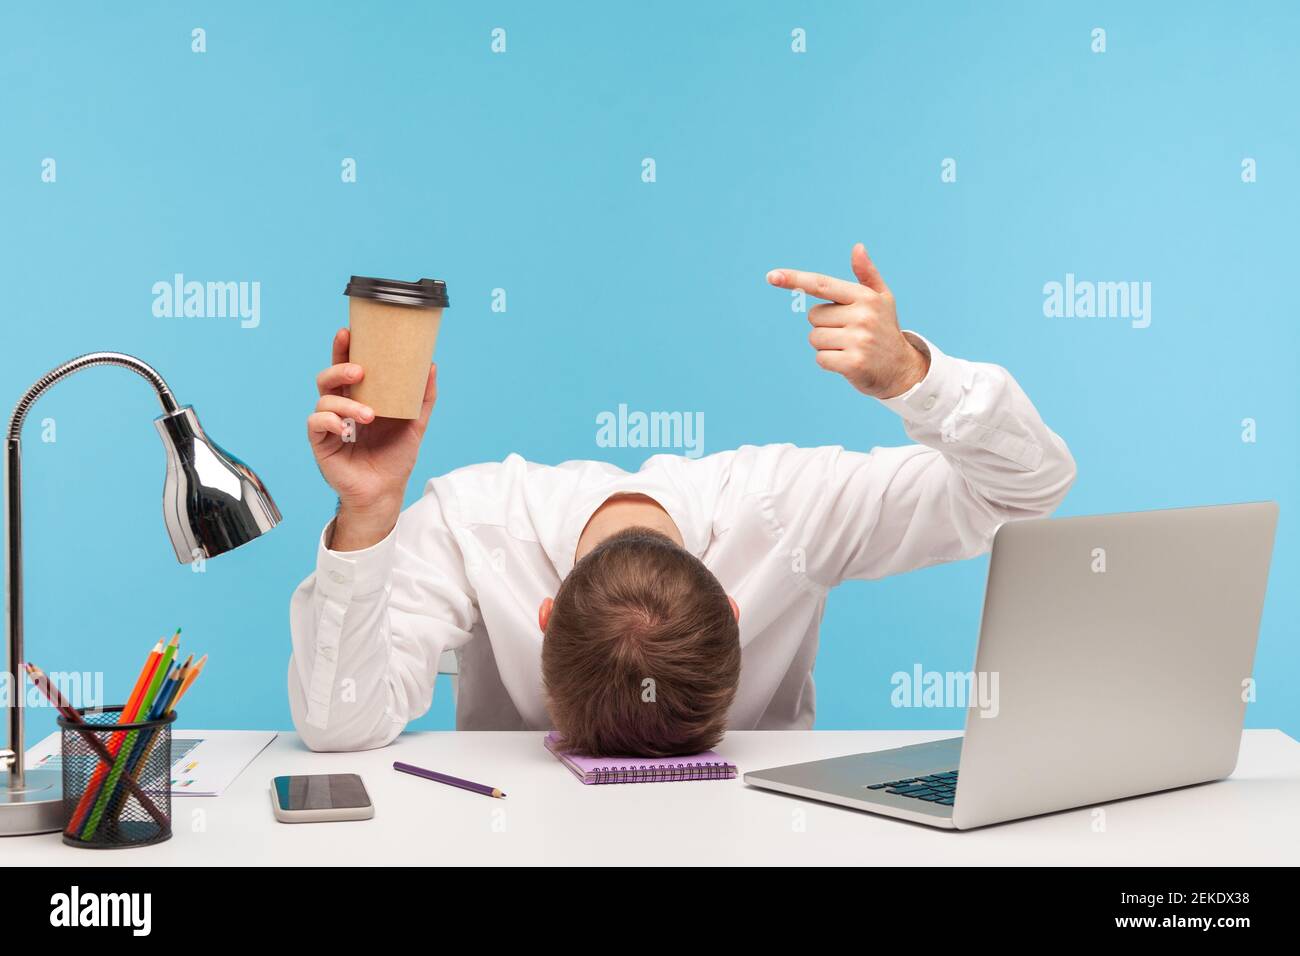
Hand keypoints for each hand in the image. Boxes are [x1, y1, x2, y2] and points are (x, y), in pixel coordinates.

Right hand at [307, 327, 437, 549]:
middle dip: (340, 368)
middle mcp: (341, 407)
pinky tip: (346, 428)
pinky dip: (329, 421)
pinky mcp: (321, 443)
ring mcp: (330, 424)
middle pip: (329, 377)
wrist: (386, 491)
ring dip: (346, 403)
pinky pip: (316, 424)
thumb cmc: (396, 456)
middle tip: (360, 371)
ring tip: (368, 414)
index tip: (348, 331)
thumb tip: (431, 365)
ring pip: (324, 399)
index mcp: (360, 398)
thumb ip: (422, 397)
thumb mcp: (415, 424)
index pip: (348, 368)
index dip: (343, 349)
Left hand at [767, 243, 929, 398]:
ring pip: (814, 338)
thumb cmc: (885, 330)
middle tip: (849, 333)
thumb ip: (867, 274)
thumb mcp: (881, 299)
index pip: (822, 284)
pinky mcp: (853, 363)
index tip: (771, 276)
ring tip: (850, 347)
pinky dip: (829, 362)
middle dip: (825, 326)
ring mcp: (858, 340)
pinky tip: (848, 362)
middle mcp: (862, 315)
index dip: (795, 279)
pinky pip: (820, 358)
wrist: (903, 369)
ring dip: (826, 345)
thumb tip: (858, 247)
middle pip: (813, 316)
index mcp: (865, 296)